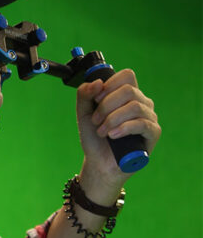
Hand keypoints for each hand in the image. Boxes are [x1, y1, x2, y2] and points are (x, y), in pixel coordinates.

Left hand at [76, 69, 159, 192]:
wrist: (99, 162)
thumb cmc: (94, 136)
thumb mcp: (84, 113)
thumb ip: (84, 94)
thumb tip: (97, 82)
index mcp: (127, 94)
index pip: (127, 76)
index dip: (109, 84)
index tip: (95, 99)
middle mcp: (141, 102)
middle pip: (129, 90)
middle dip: (106, 105)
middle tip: (96, 121)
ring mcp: (149, 117)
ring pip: (134, 106)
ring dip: (112, 119)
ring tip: (102, 132)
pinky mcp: (153, 133)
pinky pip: (142, 124)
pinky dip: (123, 128)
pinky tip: (112, 136)